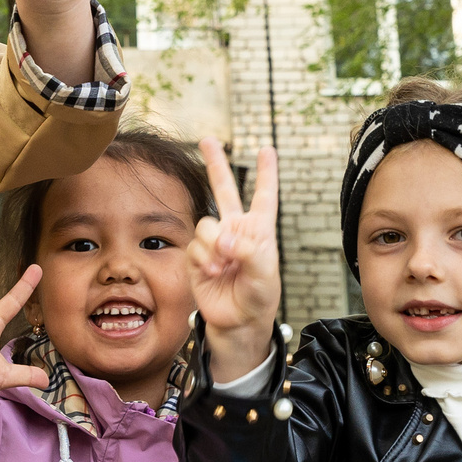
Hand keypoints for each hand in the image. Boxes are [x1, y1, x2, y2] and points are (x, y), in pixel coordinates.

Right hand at [188, 138, 281, 377]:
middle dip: (215, 164)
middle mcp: (236, 229)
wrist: (237, 322)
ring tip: (223, 266)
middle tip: (207, 140)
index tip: (267, 149)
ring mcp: (215, 242)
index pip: (264, 195)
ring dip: (214, 246)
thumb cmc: (259, 297)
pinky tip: (212, 274)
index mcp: (259, 229)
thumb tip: (226, 238)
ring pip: (206, 225)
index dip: (266, 172)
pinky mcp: (197, 257)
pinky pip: (195, 246)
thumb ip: (250, 251)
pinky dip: (204, 260)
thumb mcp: (265, 274)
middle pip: (223, 189)